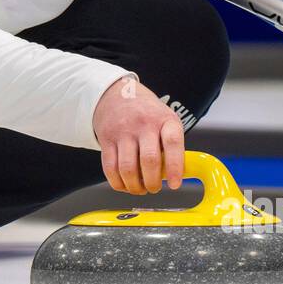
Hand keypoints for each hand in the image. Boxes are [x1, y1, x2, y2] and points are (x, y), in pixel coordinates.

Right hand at [91, 75, 185, 193]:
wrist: (117, 95)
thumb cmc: (147, 113)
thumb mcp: (166, 120)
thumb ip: (171, 146)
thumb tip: (175, 176)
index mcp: (165, 120)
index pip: (172, 143)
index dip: (175, 167)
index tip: (175, 184)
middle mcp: (144, 124)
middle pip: (149, 160)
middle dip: (152, 183)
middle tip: (154, 188)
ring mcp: (123, 131)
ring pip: (128, 168)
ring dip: (134, 186)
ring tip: (139, 188)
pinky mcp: (107, 139)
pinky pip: (110, 168)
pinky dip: (118, 183)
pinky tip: (124, 184)